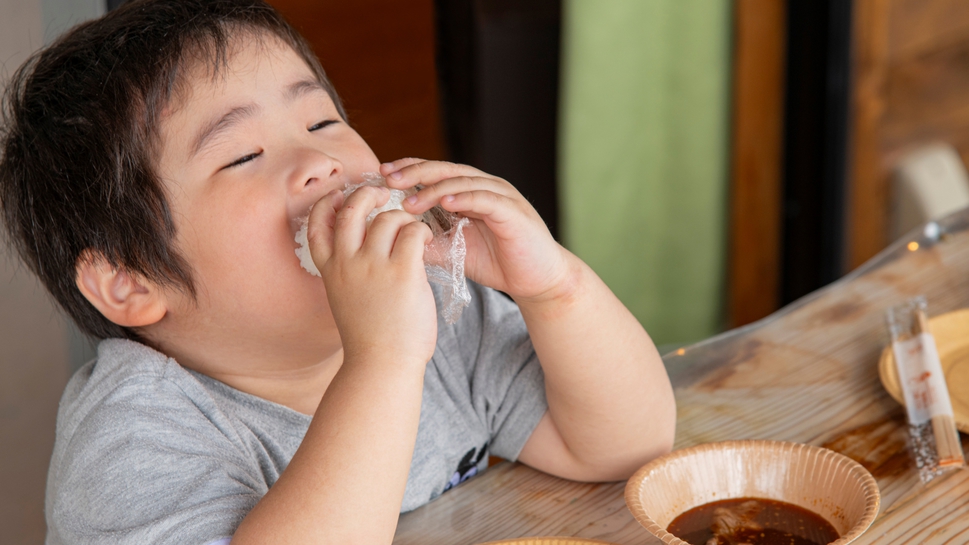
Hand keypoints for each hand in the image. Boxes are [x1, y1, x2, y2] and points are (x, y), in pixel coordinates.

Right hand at [306, 186, 437, 366]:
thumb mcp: (346, 301)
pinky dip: (421, 231)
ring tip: (415, 232)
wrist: (382, 366)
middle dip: (367, 193)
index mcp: (331, 271)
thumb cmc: (371, 340)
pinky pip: (412, 232)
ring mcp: (373, 265)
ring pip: (387, 217)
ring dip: (404, 217)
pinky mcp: (402, 271)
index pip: (316, 224)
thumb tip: (368, 252)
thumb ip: (350, 275)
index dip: (326, 204)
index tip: (339, 195)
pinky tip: (426, 242)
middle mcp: (347, 263)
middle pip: (351, 208)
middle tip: (385, 195)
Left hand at [379, 159, 572, 303]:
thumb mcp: (454, 251)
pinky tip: (445, 202)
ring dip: (434, 189)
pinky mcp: (513, 212)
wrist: (537, 280)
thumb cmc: (498, 262)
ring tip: (409, 200)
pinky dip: (464, 198)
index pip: (435, 172)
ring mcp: (500, 196)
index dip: (409, 170)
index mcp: (469, 192)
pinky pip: (485, 199)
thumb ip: (429, 241)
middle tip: (388, 178)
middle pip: (445, 170)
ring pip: (462, 182)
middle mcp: (484, 187)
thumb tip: (392, 239)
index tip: (381, 174)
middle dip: (414, 172)